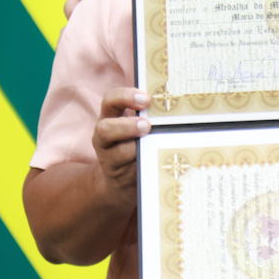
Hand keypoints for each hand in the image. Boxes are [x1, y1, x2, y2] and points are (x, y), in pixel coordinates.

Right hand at [92, 87, 150, 203]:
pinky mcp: (119, 178)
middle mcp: (104, 139)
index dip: (125, 97)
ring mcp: (109, 160)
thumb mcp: (134, 126)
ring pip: (118, 155)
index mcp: (109, 119)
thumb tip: (174, 105)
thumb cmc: (133, 144)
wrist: (120, 181)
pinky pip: (132, 172)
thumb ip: (147, 115)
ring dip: (136, 150)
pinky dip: (147, 166)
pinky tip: (159, 161)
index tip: (146, 99)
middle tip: (146, 126)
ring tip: (153, 145)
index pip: (109, 101)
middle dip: (126, 127)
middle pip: (105, 129)